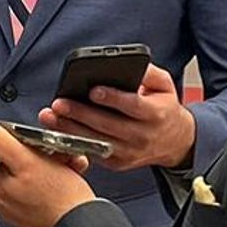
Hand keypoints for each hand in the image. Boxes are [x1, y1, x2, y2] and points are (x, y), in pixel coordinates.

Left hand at [0, 116, 93, 226]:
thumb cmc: (60, 200)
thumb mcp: (26, 161)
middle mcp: (6, 202)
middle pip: (0, 169)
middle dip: (18, 150)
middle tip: (30, 143)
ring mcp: (24, 209)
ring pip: (25, 176)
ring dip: (43, 159)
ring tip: (60, 155)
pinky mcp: (43, 213)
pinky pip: (44, 187)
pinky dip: (56, 174)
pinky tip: (70, 170)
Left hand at [41, 62, 195, 170]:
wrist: (175, 143)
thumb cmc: (164, 109)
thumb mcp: (165, 86)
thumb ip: (149, 72)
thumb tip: (127, 63)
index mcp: (156, 114)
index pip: (132, 106)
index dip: (112, 98)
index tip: (93, 90)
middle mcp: (142, 136)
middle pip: (108, 126)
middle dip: (81, 114)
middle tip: (60, 103)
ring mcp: (129, 153)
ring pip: (96, 142)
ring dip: (70, 130)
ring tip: (51, 116)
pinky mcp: (118, 163)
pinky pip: (92, 152)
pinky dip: (74, 142)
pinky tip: (58, 130)